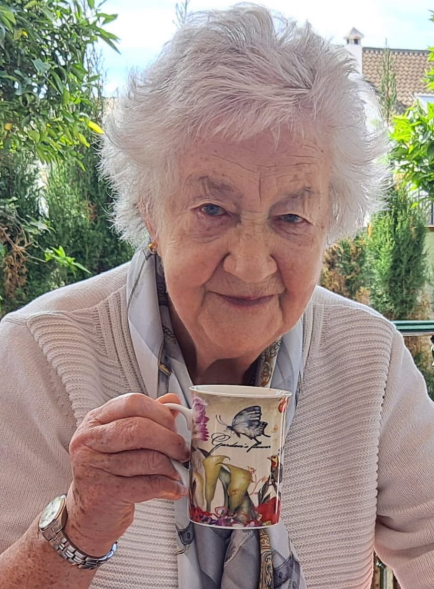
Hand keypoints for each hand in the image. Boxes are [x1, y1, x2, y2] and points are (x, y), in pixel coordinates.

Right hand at [65, 393, 188, 555]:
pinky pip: (147, 485)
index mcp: (96, 420)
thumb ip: (147, 418)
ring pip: (146, 459)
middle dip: (169, 439)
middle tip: (181, 450)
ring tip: (178, 471)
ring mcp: (94, 467)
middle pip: (139, 429)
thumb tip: (172, 400)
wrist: (90, 511)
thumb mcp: (122, 440)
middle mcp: (90, 440)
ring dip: (170, 466)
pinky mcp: (104, 493)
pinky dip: (167, 486)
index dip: (160, 412)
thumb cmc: (109, 472)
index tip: (174, 425)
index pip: (132, 403)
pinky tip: (174, 488)